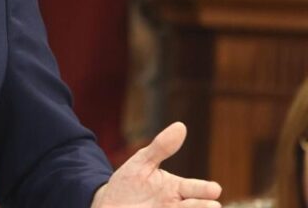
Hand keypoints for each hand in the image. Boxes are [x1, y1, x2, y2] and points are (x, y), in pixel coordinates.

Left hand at [92, 122, 221, 207]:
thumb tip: (181, 126)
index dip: (206, 189)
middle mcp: (177, 205)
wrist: (109, 204)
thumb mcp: (142, 162)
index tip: (214, 189)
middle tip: (213, 205)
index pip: (197, 188)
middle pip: (197, 206)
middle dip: (204, 206)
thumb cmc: (129, 182)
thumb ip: (161, 148)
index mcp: (177, 188)